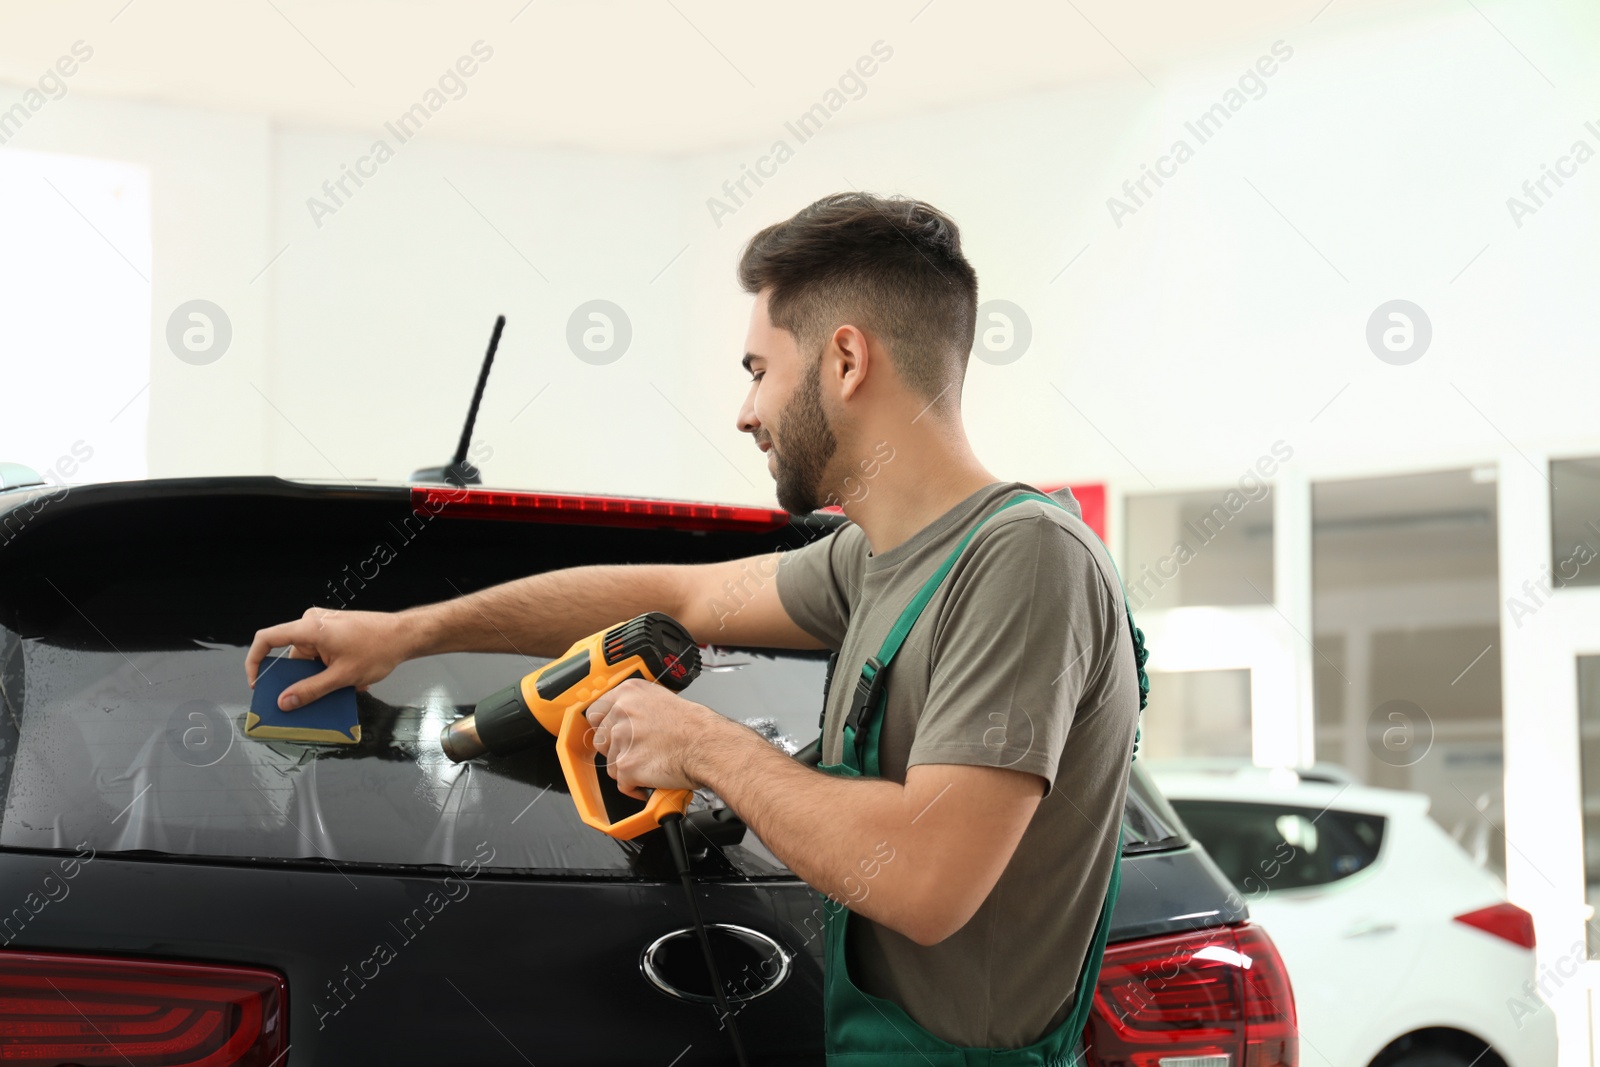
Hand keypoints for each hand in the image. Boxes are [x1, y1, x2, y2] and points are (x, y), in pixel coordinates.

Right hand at [244, 607, 413, 709]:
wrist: (405, 635)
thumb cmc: (379, 648)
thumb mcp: (342, 676)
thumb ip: (310, 690)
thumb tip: (285, 702)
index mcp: (309, 628)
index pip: (266, 639)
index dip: (255, 661)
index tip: (258, 683)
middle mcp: (312, 624)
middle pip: (289, 654)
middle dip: (295, 679)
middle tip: (297, 701)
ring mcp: (324, 627)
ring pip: (307, 658)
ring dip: (317, 677)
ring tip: (335, 690)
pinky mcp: (333, 633)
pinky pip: (319, 655)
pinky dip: (327, 670)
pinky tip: (346, 681)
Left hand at [583, 679, 717, 799]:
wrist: (708, 745)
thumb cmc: (695, 726)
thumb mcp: (662, 699)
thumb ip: (637, 706)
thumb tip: (625, 719)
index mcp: (628, 693)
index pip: (595, 711)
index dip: (603, 727)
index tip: (609, 735)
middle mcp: (621, 712)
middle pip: (600, 740)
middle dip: (616, 751)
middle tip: (636, 752)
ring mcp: (622, 739)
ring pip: (611, 764)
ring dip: (627, 769)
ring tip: (650, 765)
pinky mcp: (626, 765)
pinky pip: (622, 783)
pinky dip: (635, 787)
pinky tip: (650, 780)